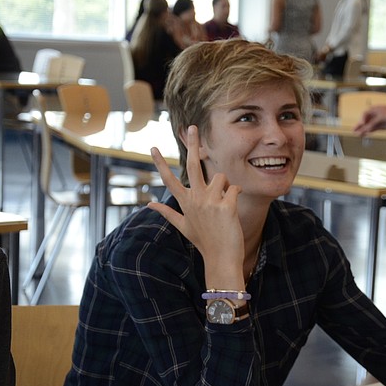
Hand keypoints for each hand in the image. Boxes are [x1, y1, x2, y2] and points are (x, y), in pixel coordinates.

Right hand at [147, 125, 245, 286]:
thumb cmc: (204, 242)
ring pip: (221, 177)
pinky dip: (236, 196)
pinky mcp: (226, 205)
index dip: (160, 163)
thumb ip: (167, 213)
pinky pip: (235, 189)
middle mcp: (195, 199)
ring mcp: (209, 202)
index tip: (153, 147)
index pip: (169, 179)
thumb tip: (149, 204)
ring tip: (224, 208)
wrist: (221, 259)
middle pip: (191, 165)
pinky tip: (232, 212)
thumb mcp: (183, 227)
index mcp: (185, 203)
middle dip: (192, 144)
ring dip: (226, 188)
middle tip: (192, 126)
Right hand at [353, 105, 385, 134]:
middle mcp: (374, 115)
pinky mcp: (380, 126)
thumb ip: (372, 124)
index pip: (364, 114)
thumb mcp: (380, 118)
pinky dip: (369, 131)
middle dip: (360, 126)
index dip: (362, 119)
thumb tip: (366, 129)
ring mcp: (377, 121)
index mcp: (373, 110)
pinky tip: (365, 134)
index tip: (361, 123)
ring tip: (358, 134)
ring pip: (368, 126)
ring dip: (364, 130)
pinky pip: (373, 129)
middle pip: (365, 121)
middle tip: (354, 131)